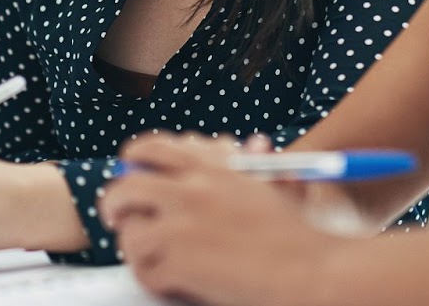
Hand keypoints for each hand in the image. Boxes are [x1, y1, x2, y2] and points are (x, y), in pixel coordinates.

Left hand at [101, 133, 349, 305]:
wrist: (315, 272)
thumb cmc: (298, 235)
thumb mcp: (267, 185)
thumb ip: (239, 166)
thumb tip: (235, 146)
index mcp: (211, 169)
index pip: (151, 148)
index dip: (132, 160)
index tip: (128, 173)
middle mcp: (191, 192)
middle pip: (125, 188)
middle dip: (113, 204)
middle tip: (116, 218)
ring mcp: (182, 228)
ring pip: (129, 233)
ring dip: (134, 247)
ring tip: (148, 257)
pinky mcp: (180, 264)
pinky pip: (145, 272)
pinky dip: (153, 279)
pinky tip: (170, 281)